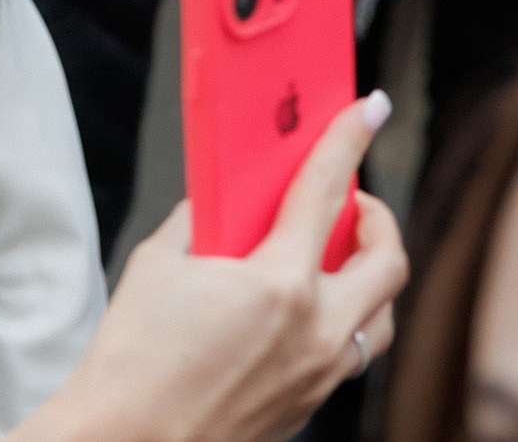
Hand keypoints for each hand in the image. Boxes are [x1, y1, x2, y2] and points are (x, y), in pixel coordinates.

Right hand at [14, 97, 406, 441]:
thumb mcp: (157, 266)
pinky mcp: (310, 404)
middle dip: (378, 220)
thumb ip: (201, 223)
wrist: (129, 439)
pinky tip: (299, 312)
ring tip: (332, 259)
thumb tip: (224, 203)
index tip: (369, 110)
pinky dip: (340, 320)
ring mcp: (321, 373)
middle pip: (388, 261)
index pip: (327, 193)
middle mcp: (317, 330)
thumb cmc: (133, 356)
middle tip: (351, 202)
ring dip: (368, 276)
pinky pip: (351, 353)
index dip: (349, 141)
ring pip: (382, 315)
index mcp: (279, 285)